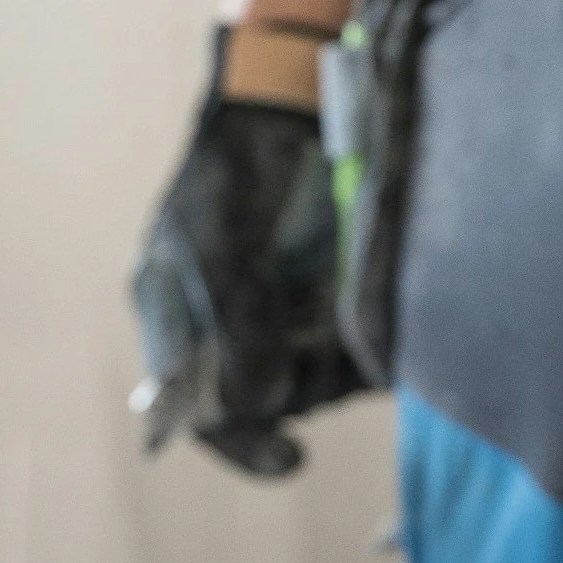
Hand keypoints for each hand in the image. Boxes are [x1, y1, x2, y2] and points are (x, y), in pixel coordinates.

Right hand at [131, 56, 362, 476]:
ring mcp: (277, 311)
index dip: (241, 443)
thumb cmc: (232, 170)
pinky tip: (386, 335)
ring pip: (311, 378)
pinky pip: (346, 346)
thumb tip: (256, 405)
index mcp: (176, 320)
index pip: (197, 410)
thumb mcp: (218, 246)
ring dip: (338, 372)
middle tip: (335, 369)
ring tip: (362, 345)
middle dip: (301, 395)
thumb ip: (235, 325)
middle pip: (264, 400)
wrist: (282, 103)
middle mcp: (226, 326)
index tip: (291, 459)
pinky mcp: (324, 295)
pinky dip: (365, 349)